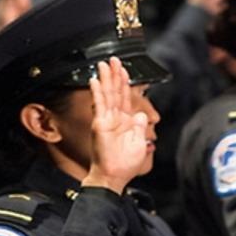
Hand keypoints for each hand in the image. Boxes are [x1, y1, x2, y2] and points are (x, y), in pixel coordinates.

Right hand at [82, 58, 150, 194]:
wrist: (114, 175)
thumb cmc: (126, 164)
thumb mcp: (140, 143)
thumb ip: (139, 127)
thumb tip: (140, 114)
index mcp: (125, 121)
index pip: (126, 97)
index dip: (126, 83)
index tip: (125, 70)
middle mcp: (115, 118)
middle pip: (116, 91)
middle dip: (115, 75)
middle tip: (114, 59)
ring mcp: (106, 120)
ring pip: (107, 94)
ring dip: (106, 78)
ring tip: (104, 64)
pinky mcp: (100, 124)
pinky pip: (99, 105)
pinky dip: (97, 92)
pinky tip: (95, 81)